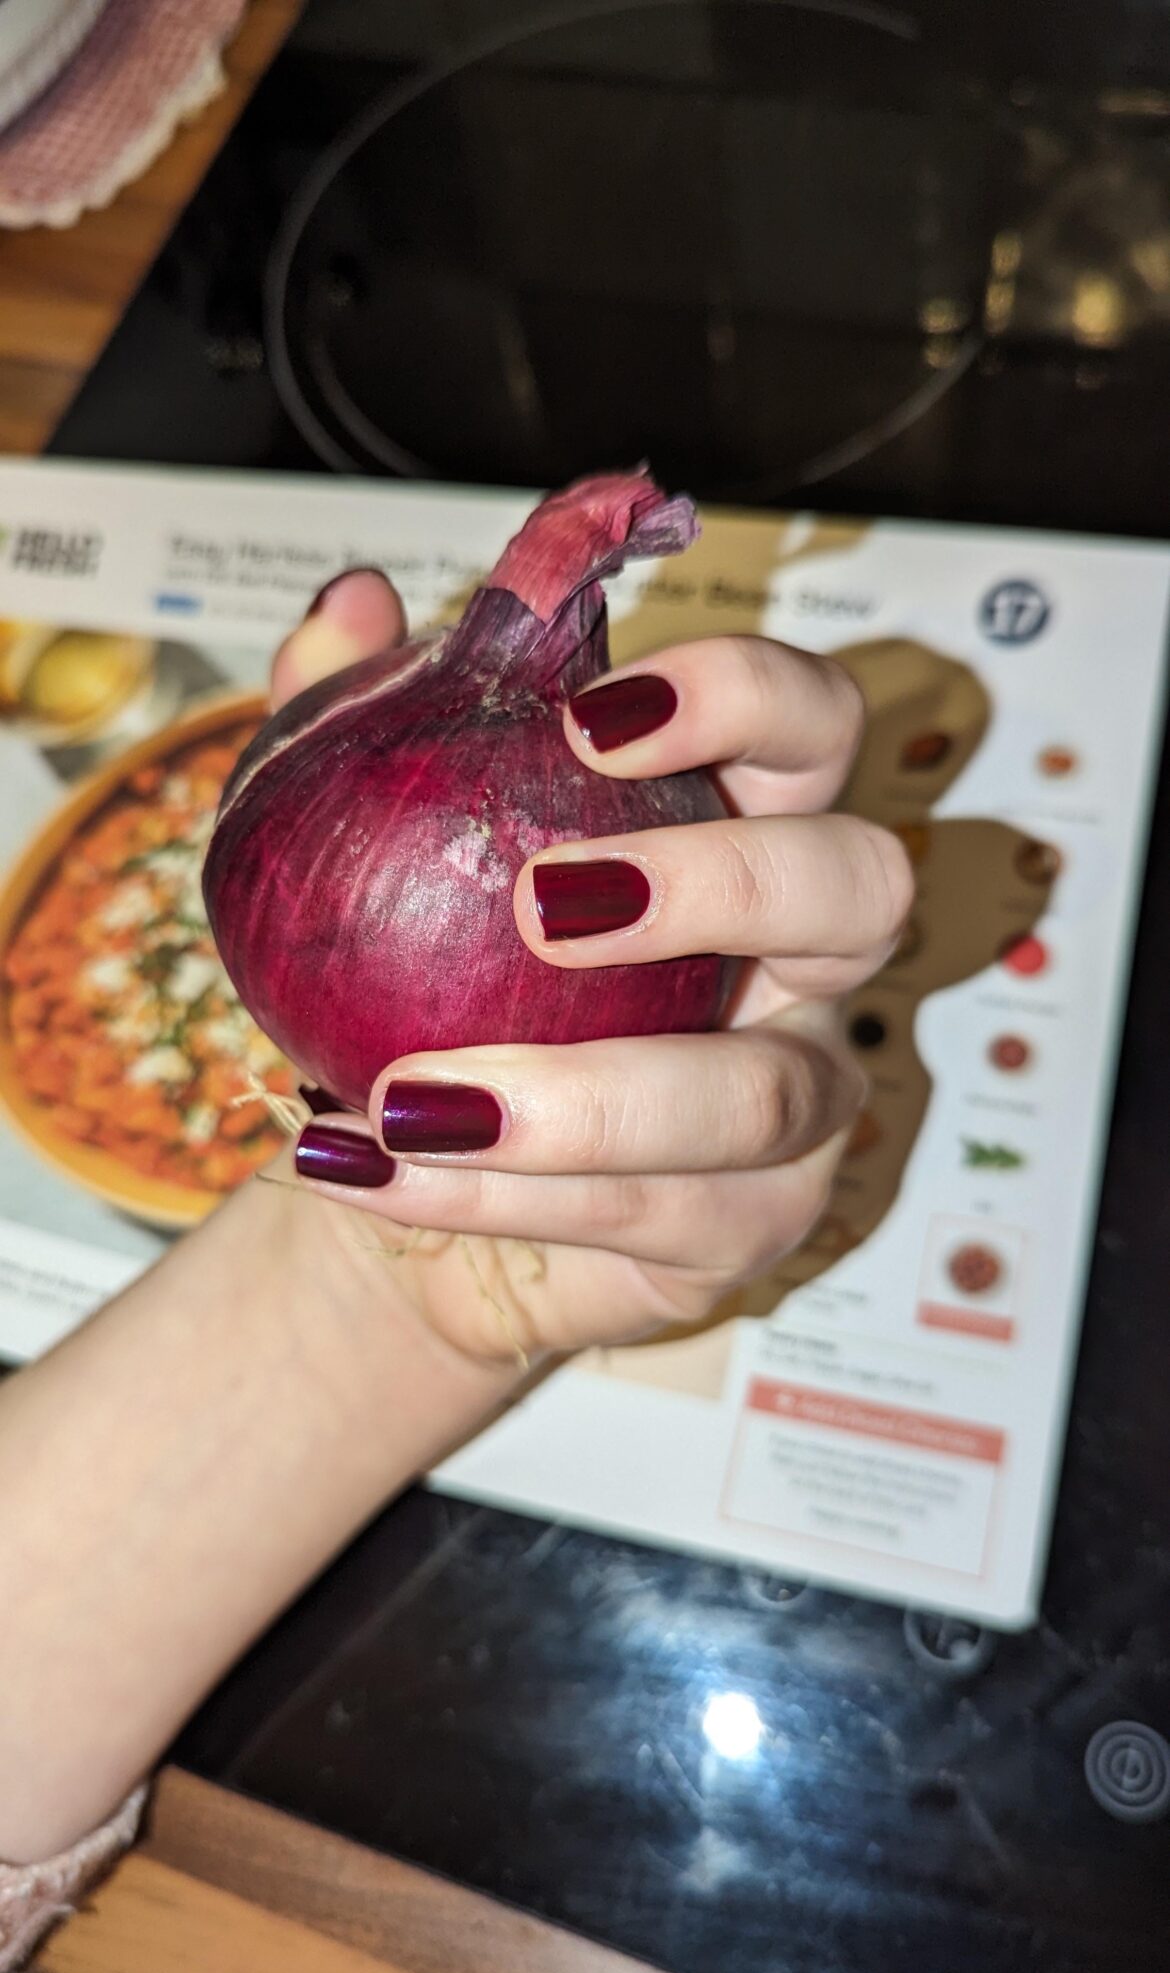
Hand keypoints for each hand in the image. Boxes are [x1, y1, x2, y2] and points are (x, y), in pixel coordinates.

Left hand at [277, 572, 911, 1367]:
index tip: (590, 717)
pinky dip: (491, 1197)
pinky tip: (370, 1170)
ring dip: (579, 1098)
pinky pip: (648, 1216)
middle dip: (719, 883)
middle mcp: (810, 961)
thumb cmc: (436, 988)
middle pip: (860, 888)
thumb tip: (349, 606)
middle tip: (543, 900)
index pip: (814, 726)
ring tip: (408, 1095)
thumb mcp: (380, 852)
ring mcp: (803, 1102)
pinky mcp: (752, 1225)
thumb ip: (368, 723)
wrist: (427, 1181)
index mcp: (753, 826)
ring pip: (756, 1096)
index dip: (742, 699)